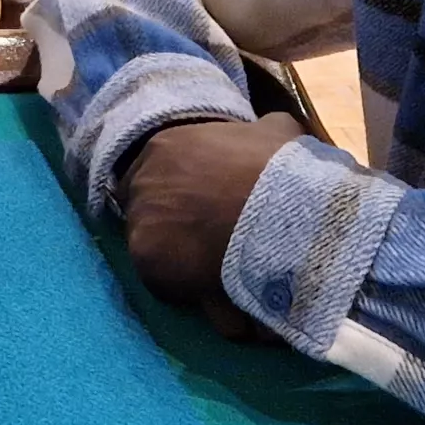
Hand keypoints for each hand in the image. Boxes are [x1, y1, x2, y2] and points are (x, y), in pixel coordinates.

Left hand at [123, 114, 306, 343]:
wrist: (283, 213)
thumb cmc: (279, 169)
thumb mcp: (276, 131)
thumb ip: (258, 131)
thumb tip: (266, 130)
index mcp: (166, 147)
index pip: (154, 172)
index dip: (179, 193)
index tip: (202, 208)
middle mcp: (144, 180)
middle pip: (148, 210)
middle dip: (175, 227)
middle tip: (210, 241)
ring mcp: (141, 221)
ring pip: (156, 248)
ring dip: (182, 261)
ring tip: (219, 272)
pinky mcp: (147, 262)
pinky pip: (166, 283)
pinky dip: (191, 291)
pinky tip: (222, 293)